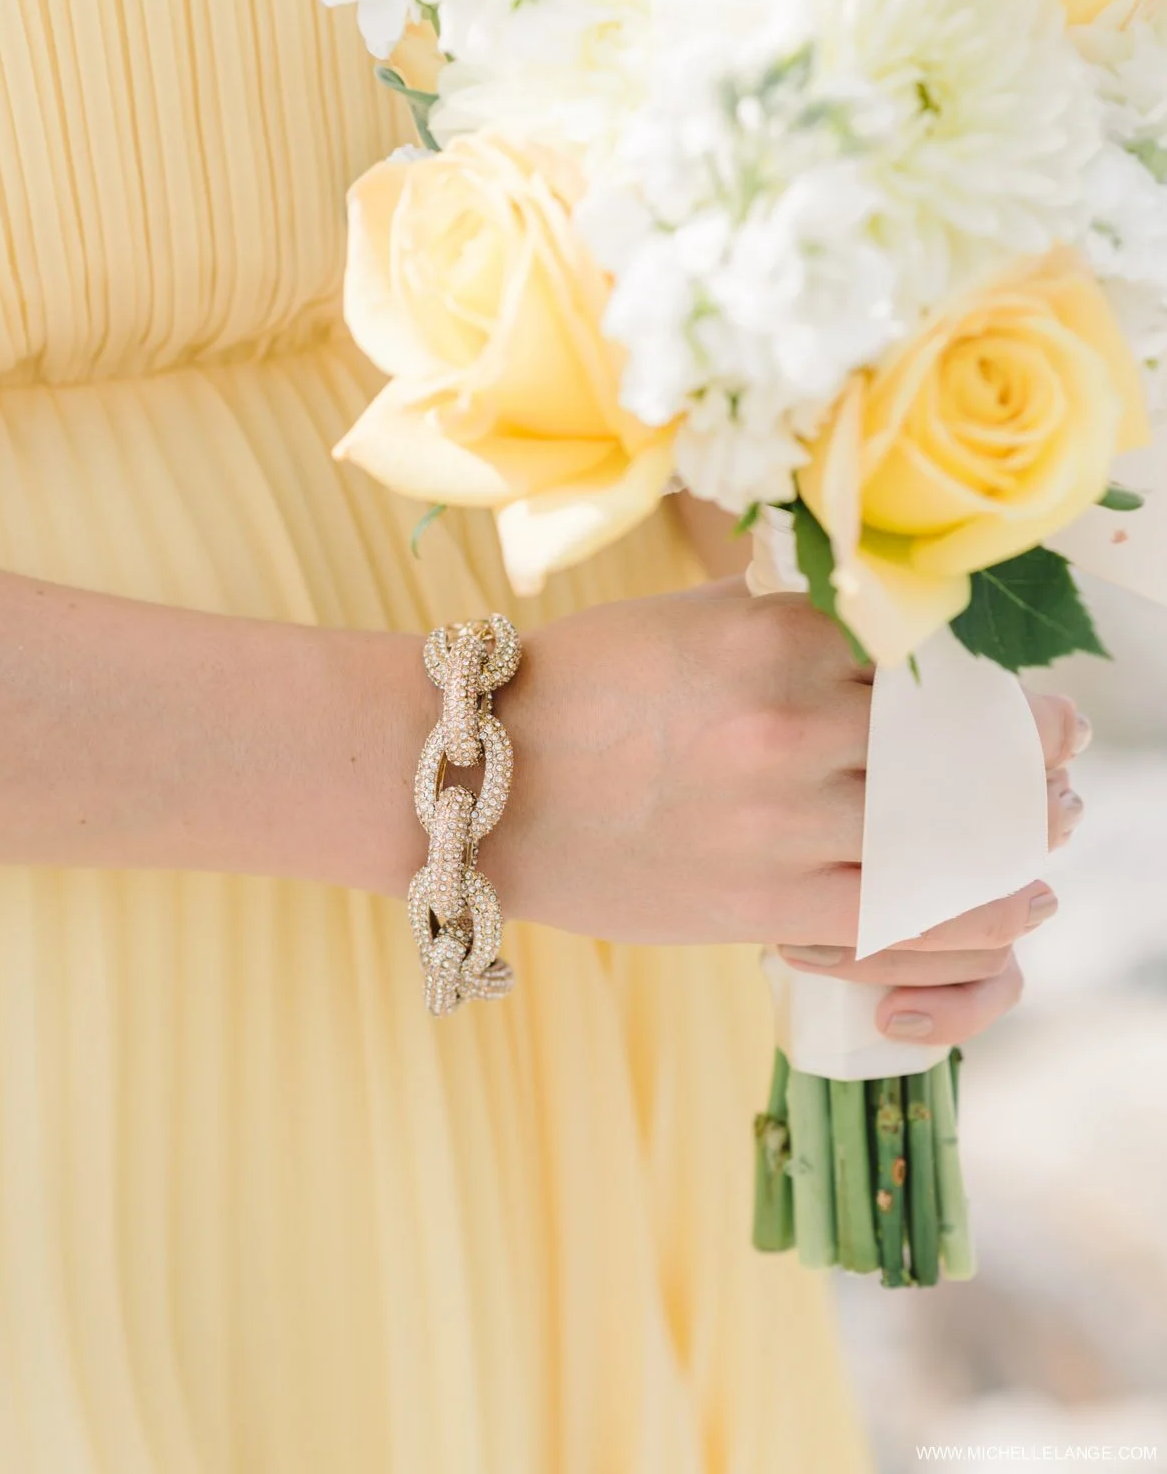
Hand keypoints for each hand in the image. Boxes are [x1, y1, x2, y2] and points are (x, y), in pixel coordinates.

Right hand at [485, 582, 1063, 1048]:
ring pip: (952, 832)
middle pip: (966, 744)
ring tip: (1047, 836)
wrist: (467, 781)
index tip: (1027, 695)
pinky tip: (1019, 905)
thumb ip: (785, 616)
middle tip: (1059, 761)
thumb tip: (879, 611)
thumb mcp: (684, 619)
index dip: (1000, 682)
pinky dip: (983, 915)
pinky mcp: (762, 901)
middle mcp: (790, 719)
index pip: (937, 657)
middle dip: (1033, 757)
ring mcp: (779, 816)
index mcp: (774, 633)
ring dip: (1022, 838)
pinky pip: (908, 914)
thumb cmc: (571, 691)